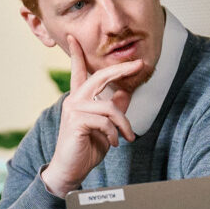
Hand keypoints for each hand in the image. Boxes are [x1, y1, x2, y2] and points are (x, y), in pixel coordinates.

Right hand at [39, 33, 144, 197]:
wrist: (70, 171)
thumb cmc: (86, 148)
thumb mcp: (106, 127)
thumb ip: (114, 109)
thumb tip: (125, 93)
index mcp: (79, 99)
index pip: (78, 71)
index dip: (76, 53)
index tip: (72, 38)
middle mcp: (74, 100)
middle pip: (100, 77)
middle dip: (121, 69)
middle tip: (139, 65)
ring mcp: (74, 109)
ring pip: (109, 106)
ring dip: (123, 124)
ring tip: (127, 137)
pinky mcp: (77, 122)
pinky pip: (105, 121)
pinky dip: (114, 133)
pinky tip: (114, 143)